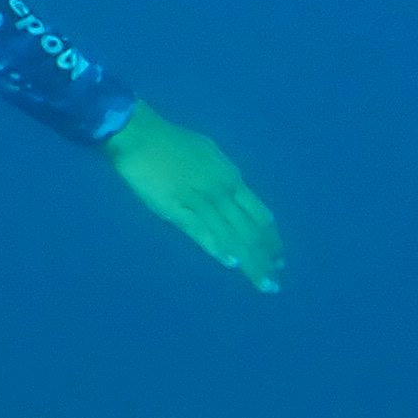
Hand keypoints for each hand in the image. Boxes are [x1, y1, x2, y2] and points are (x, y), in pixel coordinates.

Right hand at [106, 103, 283, 291]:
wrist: (139, 133)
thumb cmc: (170, 141)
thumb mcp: (208, 155)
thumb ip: (222, 177)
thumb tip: (235, 192)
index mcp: (231, 177)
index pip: (260, 215)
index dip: (271, 239)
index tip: (278, 259)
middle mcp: (222, 190)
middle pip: (250, 230)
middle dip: (265, 259)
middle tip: (275, 283)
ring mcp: (200, 199)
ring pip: (231, 235)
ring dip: (249, 262)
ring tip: (263, 284)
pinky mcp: (176, 208)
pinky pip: (200, 230)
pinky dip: (217, 247)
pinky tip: (230, 264)